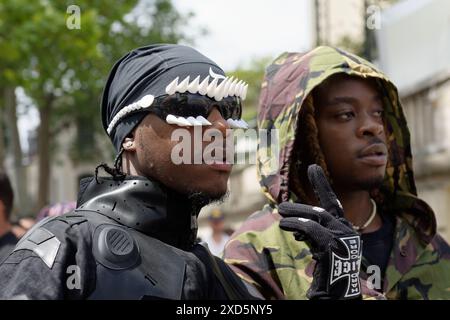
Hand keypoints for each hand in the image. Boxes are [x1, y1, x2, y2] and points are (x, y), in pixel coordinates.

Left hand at [279, 164, 361, 298]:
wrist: (338, 295)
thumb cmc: (329, 275)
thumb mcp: (320, 249)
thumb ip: (312, 234)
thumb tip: (296, 225)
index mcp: (345, 230)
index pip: (333, 203)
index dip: (321, 185)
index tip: (312, 168)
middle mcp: (348, 231)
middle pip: (322, 210)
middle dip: (301, 207)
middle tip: (281, 207)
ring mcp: (343, 238)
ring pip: (317, 217)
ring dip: (296, 214)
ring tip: (279, 213)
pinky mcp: (334, 245)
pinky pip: (312, 229)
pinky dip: (296, 224)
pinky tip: (283, 224)